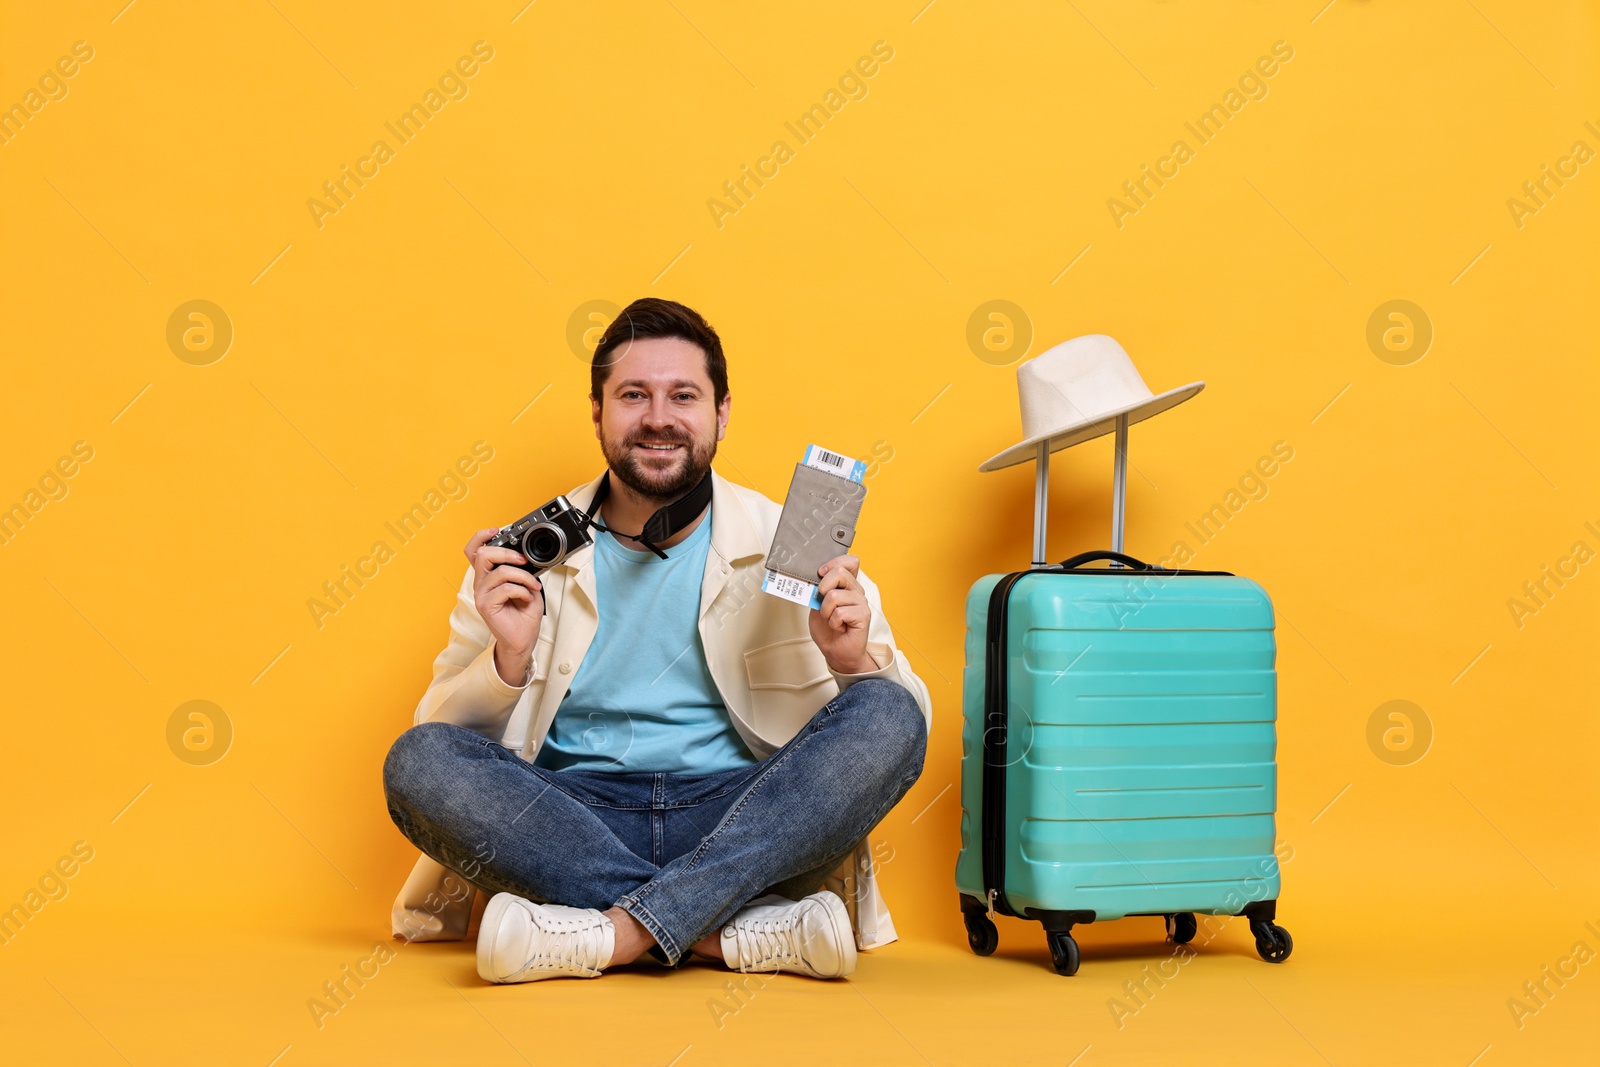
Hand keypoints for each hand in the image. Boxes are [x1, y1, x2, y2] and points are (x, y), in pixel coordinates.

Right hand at [466, 528, 543, 683]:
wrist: (523, 640)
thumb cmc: (523, 614)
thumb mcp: (526, 585)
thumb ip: (522, 570)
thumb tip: (526, 557)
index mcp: (488, 576)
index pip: (473, 551)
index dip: (481, 537)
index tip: (497, 530)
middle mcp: (481, 584)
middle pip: (482, 555)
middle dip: (507, 552)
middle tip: (523, 561)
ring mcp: (482, 595)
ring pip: (499, 572)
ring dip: (523, 576)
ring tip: (533, 585)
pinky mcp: (486, 606)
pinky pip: (506, 588)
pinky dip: (522, 590)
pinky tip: (527, 598)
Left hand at [808, 554, 878, 674]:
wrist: (836, 652)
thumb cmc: (828, 629)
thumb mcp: (816, 605)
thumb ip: (818, 591)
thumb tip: (814, 580)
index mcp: (847, 585)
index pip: (850, 561)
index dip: (834, 562)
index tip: (821, 573)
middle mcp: (857, 591)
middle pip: (839, 572)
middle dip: (822, 588)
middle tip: (822, 604)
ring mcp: (861, 602)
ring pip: (834, 595)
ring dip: (826, 612)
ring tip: (832, 620)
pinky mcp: (863, 615)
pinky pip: (839, 612)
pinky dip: (833, 622)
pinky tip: (840, 627)